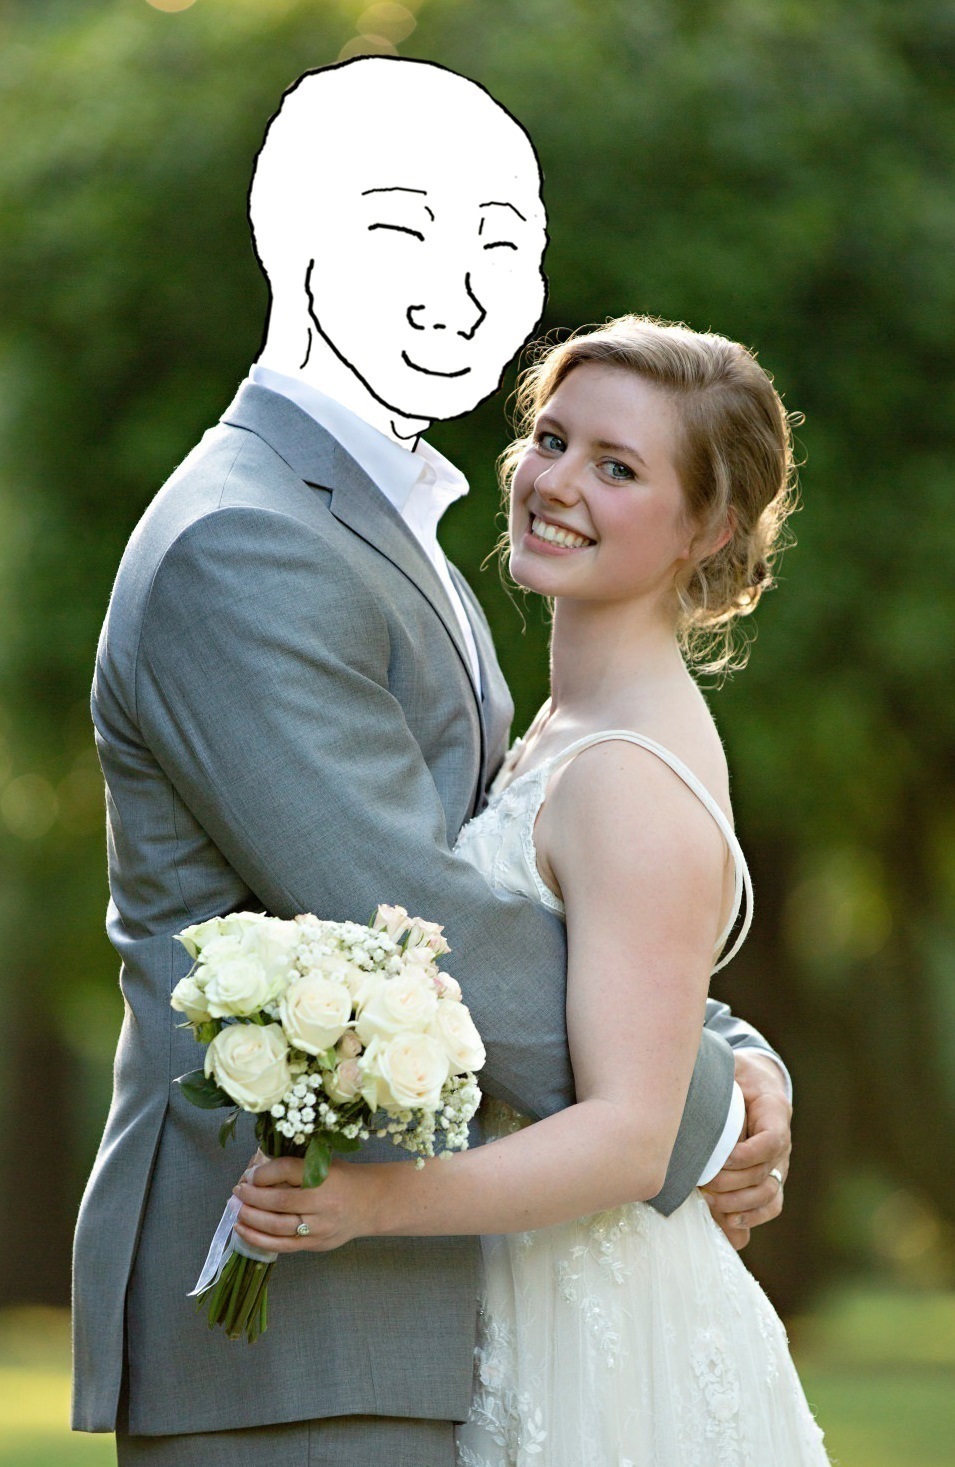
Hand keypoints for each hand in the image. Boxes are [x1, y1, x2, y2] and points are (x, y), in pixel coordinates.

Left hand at [232, 1154, 380, 1252]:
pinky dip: (258, 1238)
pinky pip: (282, 1245)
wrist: (370, 1203)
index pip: (287, 1170)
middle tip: (237, 1192)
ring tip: (236, 1210)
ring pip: (277, 1227)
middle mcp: (324, 1203)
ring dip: (251, 1218)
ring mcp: (320, 1227)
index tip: (250, 1174)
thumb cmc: (341, 1178)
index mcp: (325, 1175)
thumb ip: (292, 1167)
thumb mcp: (322, 1163)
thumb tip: (254, 1174)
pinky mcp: (316, 1245)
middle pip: (279, 1202)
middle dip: (252, 1197)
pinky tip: (243, 1230)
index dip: (263, 1172)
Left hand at [702, 1051, 791, 1249]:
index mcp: (775, 1110)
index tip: (722, 1157)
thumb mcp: (730, 1067)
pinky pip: (771, 1205)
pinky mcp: (770, 1179)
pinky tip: (729, 1222)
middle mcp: (782, 1141)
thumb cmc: (735, 1075)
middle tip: (702, 1182)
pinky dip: (752, 1217)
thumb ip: (719, 1078)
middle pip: (764, 1172)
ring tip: (708, 1201)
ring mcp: (779, 1163)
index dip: (748, 1154)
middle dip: (731, 1182)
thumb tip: (687, 1087)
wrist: (753, 1082)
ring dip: (738, 1202)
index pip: (772, 1139)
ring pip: (769, 1193)